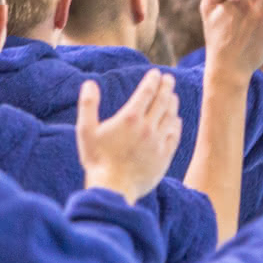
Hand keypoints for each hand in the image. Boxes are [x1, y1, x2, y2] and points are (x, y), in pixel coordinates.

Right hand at [75, 71, 181, 203]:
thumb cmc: (97, 160)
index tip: (156, 73)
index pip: (146, 92)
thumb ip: (88, 105)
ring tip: (173, 96)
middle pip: (162, 101)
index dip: (152, 80)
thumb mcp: (86, 131)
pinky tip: (176, 121)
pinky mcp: (164, 157)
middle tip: (169, 79)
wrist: (113, 188)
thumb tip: (90, 84)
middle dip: (166, 87)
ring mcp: (158, 143)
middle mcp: (148, 127)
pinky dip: (176, 125)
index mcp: (130, 118)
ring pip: (170, 117)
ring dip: (172, 104)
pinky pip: (174, 136)